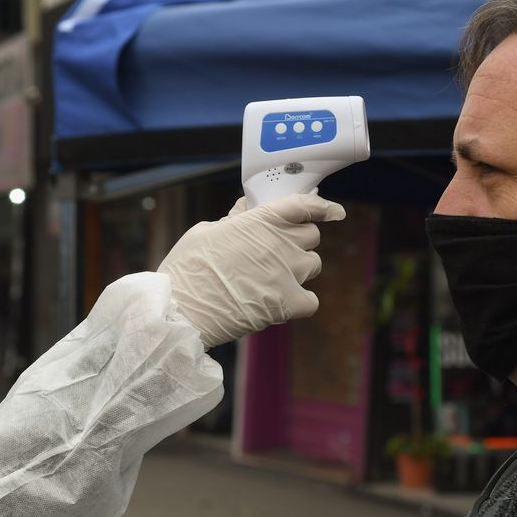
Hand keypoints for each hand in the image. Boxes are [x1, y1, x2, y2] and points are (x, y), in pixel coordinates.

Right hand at [158, 193, 344, 348]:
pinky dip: (302, 301)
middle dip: (299, 241)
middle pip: (311, 236)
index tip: (334, 212)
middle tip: (280, 253)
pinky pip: (312, 300)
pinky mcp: (288, 303)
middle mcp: (279, 243)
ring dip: (299, 270)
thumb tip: (244, 211)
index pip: (303, 205)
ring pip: (313, 265)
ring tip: (274, 280)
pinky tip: (283, 303)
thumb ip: (232, 220)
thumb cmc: (186, 270)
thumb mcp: (204, 232)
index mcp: (259, 220)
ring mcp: (287, 273)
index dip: (323, 207)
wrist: (181, 311)